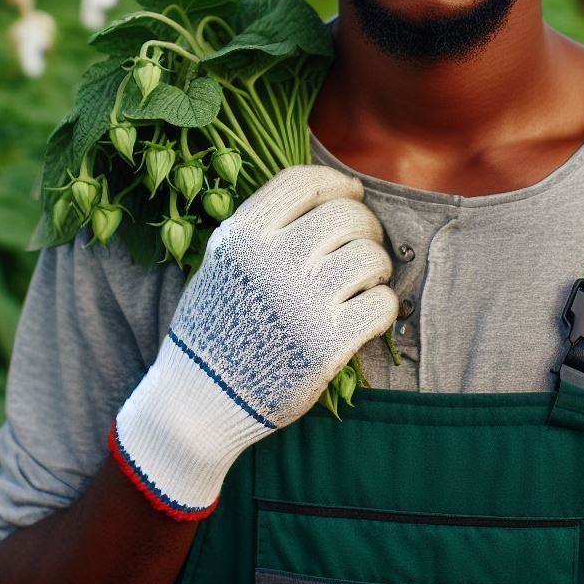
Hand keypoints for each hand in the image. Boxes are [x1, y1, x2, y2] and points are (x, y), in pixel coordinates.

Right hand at [110, 164, 397, 519]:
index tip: (351, 194)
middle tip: (362, 244)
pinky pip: (382, 303)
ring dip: (377, 264)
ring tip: (366, 278)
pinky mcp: (326, 345)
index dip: (337, 183)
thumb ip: (265, 227)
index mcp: (243, 237)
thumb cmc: (218, 325)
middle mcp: (272, 262)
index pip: (304, 182)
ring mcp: (301, 303)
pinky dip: (383, 304)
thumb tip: (333, 193)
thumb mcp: (223, 261)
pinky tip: (369, 310)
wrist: (200, 400)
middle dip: (364, 225)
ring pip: (370, 256)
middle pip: (346, 215)